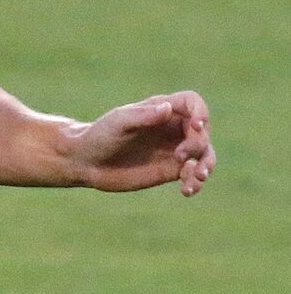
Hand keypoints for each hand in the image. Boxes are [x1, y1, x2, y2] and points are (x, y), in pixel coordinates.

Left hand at [65, 91, 214, 194]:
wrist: (87, 162)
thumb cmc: (100, 136)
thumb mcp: (119, 123)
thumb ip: (143, 116)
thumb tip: (168, 109)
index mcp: (160, 110)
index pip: (192, 103)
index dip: (200, 112)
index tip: (197, 126)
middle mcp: (172, 128)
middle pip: (202, 131)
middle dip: (198, 143)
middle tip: (179, 156)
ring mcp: (175, 149)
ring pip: (205, 154)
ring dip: (207, 165)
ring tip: (198, 177)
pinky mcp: (172, 170)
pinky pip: (194, 174)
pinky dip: (195, 182)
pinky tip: (186, 190)